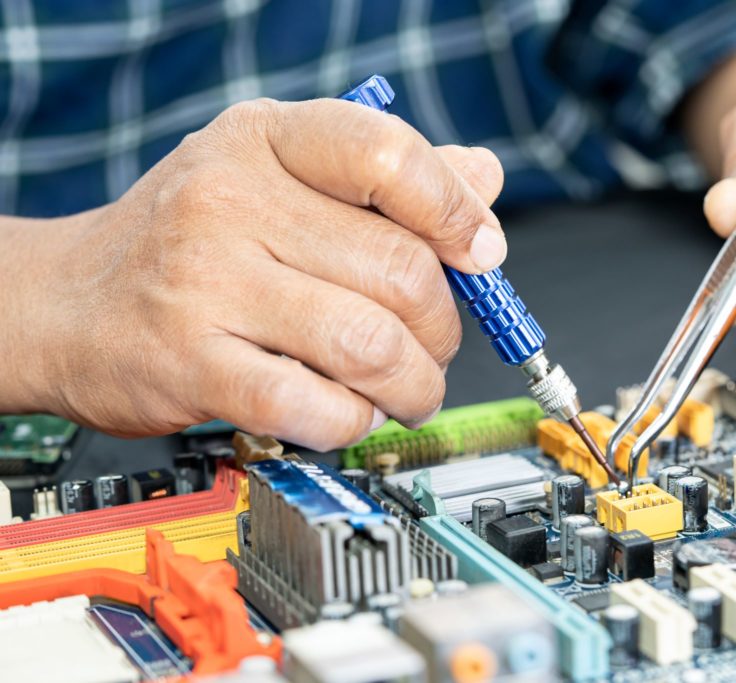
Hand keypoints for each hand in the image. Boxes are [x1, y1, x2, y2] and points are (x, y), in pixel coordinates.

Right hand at [10, 98, 504, 449]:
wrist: (67, 302)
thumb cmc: (190, 238)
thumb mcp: (278, 173)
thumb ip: (384, 176)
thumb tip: (483, 181)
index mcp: (267, 140)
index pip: (388, 155)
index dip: (456, 212)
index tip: (480, 253)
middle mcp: (231, 200)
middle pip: (400, 271)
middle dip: (442, 327)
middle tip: (433, 346)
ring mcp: (206, 283)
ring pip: (370, 346)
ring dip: (414, 385)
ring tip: (407, 389)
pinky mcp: (192, 364)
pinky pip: (314, 407)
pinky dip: (354, 421)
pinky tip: (348, 412)